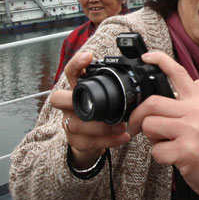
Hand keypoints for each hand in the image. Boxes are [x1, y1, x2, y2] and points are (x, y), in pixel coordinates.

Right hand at [51, 50, 129, 166]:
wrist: (92, 141)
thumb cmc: (102, 114)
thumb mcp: (108, 98)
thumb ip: (116, 86)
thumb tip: (141, 68)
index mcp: (77, 90)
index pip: (71, 73)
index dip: (76, 64)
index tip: (88, 57)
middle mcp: (68, 106)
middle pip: (57, 98)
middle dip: (73, 100)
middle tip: (94, 104)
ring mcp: (69, 124)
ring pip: (76, 124)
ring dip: (100, 126)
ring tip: (121, 126)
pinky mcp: (75, 141)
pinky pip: (86, 142)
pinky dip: (106, 141)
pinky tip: (122, 137)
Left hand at [128, 52, 198, 199]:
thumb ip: (184, 108)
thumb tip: (152, 105)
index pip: (179, 74)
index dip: (160, 61)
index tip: (147, 57)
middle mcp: (197, 111)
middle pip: (152, 104)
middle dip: (138, 117)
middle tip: (137, 128)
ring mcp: (192, 130)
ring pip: (149, 126)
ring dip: (151, 139)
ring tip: (167, 144)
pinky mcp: (186, 151)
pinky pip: (156, 151)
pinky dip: (160, 158)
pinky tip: (175, 159)